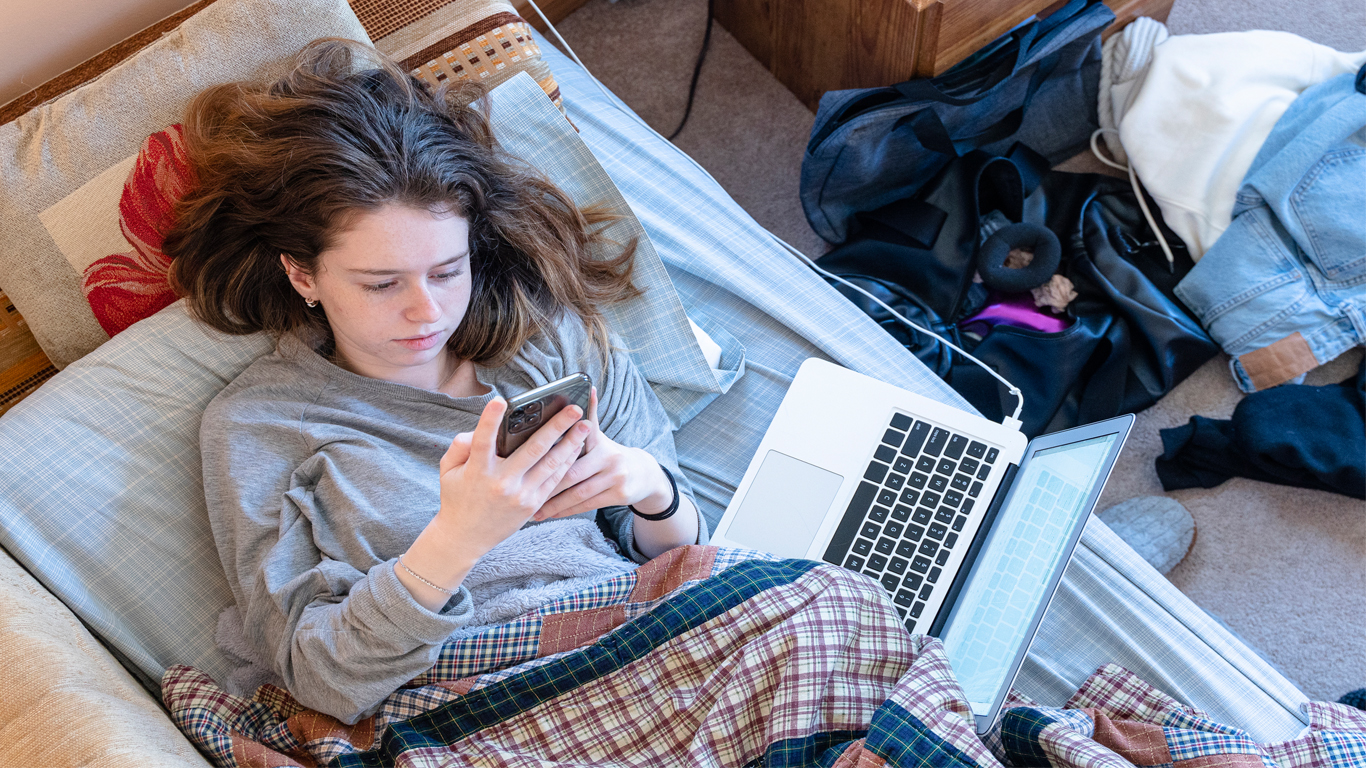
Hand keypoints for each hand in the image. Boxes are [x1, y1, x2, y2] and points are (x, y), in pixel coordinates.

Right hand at [435, 397, 590, 559]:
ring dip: (571, 443)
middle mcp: (501, 482)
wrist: (465, 537)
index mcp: (478, 470)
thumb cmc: (457, 497)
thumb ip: (460, 445)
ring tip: (586, 425)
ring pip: (551, 464)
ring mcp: (520, 495)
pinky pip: (554, 480)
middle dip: (557, 426)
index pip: (483, 441)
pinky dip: (566, 462)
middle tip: (574, 408)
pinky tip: (576, 448)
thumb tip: (480, 427)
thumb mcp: (449, 470)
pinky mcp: (532, 505)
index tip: (501, 400)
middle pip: (533, 449)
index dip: (490, 420)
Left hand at [535, 387, 673, 520]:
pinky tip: (552, 514)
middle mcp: (610, 459)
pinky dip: (568, 510)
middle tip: (523, 494)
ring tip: (534, 512)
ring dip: (554, 504)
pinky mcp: (620, 495)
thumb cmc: (611, 454)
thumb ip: (591, 415)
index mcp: (600, 442)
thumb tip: (588, 387)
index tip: (527, 464)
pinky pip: (588, 505)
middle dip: (547, 486)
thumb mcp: (600, 436)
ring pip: (579, 494)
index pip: (571, 449)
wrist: (644, 473)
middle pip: (572, 474)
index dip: (550, 457)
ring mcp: (616, 478)